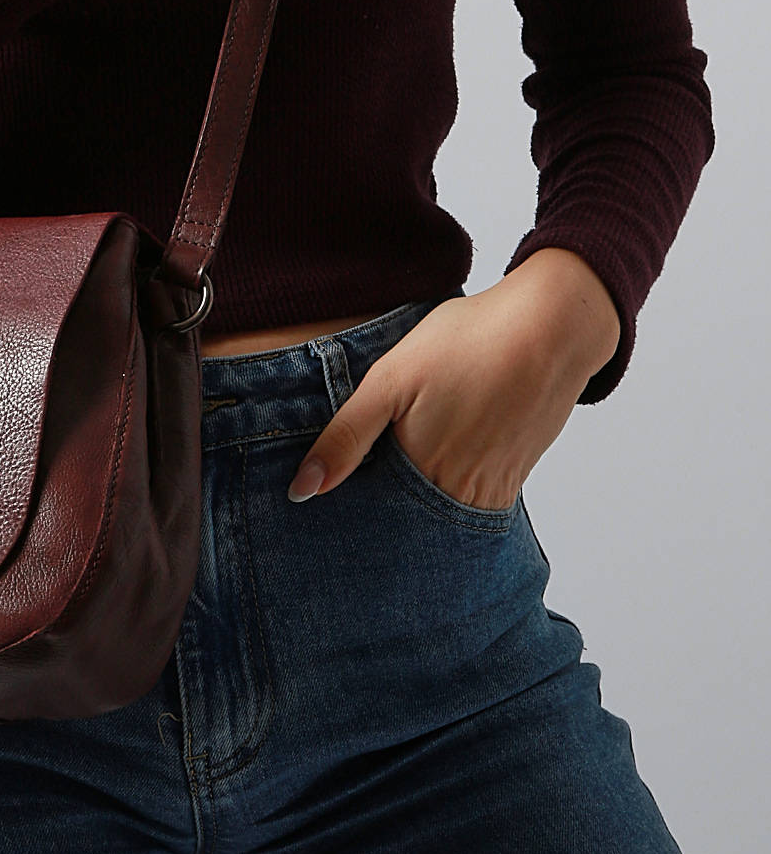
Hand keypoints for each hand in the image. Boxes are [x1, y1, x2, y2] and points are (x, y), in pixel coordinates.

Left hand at [286, 250, 621, 506]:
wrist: (552, 327)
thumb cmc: (467, 344)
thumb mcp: (390, 380)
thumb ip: (346, 437)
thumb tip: (302, 492)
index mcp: (419, 473)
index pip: (371, 517)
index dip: (347, 513)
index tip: (323, 513)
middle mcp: (458, 496)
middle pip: (407, 526)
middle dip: (379, 522)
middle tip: (360, 501)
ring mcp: (490, 490)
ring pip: (439, 518)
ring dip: (415, 511)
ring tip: (395, 488)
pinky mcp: (513, 476)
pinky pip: (472, 504)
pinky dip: (448, 497)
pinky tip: (436, 468)